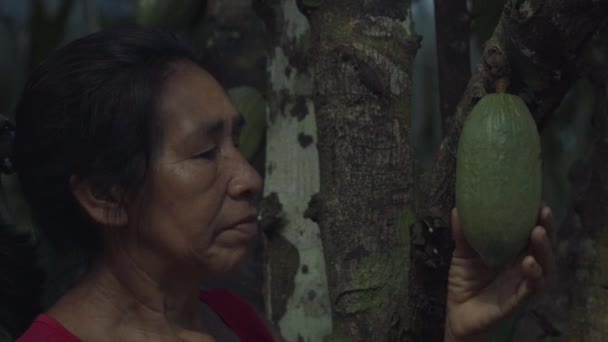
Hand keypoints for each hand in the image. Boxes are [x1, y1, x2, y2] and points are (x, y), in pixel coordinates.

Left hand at [444, 205, 554, 340]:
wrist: (458, 312)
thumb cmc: (465, 281)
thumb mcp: (463, 253)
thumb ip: (463, 234)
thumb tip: (457, 208)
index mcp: (514, 252)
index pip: (532, 232)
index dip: (538, 217)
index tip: (539, 200)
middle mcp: (524, 266)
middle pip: (544, 246)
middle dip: (548, 228)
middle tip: (544, 212)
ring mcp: (523, 283)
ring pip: (545, 266)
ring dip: (544, 249)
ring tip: (537, 233)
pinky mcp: (518, 300)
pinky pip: (532, 288)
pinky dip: (534, 276)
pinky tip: (529, 263)